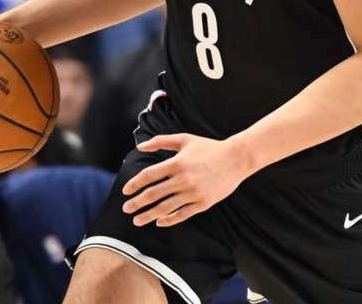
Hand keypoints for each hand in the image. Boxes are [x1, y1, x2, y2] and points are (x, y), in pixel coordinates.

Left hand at [122, 133, 249, 227]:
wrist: (236, 159)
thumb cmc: (208, 147)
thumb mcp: (184, 139)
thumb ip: (160, 141)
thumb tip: (140, 147)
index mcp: (177, 163)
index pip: (149, 176)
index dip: (135, 184)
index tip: (125, 191)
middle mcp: (183, 179)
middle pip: (154, 194)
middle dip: (137, 203)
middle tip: (126, 209)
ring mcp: (193, 193)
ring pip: (166, 208)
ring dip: (149, 215)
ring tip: (137, 220)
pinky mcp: (203, 203)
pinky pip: (182, 214)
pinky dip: (169, 219)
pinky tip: (159, 222)